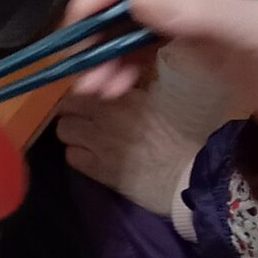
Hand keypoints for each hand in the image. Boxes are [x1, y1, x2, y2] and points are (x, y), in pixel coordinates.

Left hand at [56, 60, 231, 217]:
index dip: (81, 95)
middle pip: (66, 108)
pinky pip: (72, 157)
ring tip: (89, 141)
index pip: (81, 86)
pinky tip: (93, 159)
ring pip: (63, 131)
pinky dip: (78, 156)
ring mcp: (99, 142)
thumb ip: (134, 91)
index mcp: (124, 96)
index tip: (87, 102)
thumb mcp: (162, 101)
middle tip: (85, 121)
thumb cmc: (185, 137)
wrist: (193, 176)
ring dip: (74, 135)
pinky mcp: (98, 169)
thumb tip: (116, 81)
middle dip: (73, 113)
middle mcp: (106, 115)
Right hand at [64, 0, 257, 152]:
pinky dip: (126, 54)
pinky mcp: (202, 16)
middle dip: (105, 15)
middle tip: (78, 61)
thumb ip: (209, 14)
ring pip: (137, 0)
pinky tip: (115, 84)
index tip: (77, 21)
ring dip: (110, 42)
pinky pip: (148, 27)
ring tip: (96, 88)